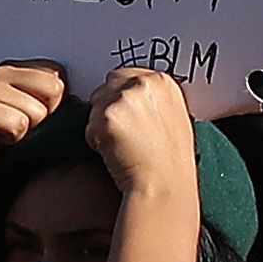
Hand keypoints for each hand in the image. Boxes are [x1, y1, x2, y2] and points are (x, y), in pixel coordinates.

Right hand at [0, 58, 68, 185]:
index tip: (35, 117)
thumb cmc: (1, 143)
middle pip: (54, 89)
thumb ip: (49, 99)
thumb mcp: (28, 115)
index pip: (58, 74)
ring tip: (7, 135)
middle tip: (20, 126)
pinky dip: (13, 139)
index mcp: (12, 69)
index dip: (56, 103)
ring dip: (28, 131)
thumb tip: (88, 99)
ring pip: (38, 110)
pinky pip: (19, 124)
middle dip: (44, 115)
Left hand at [86, 62, 197, 195]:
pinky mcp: (106, 115)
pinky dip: (96, 139)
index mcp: (163, 82)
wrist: (165, 186)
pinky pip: (88, 125)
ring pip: (95, 104)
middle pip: (107, 85)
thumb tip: (130, 92)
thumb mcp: (174, 119)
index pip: (127, 75)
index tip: (129, 116)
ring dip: (101, 123)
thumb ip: (152, 99)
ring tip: (124, 144)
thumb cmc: (170, 161)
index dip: (123, 96)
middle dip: (109, 106)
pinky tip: (115, 152)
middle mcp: (145, 84)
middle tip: (126, 133)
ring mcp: (125, 98)